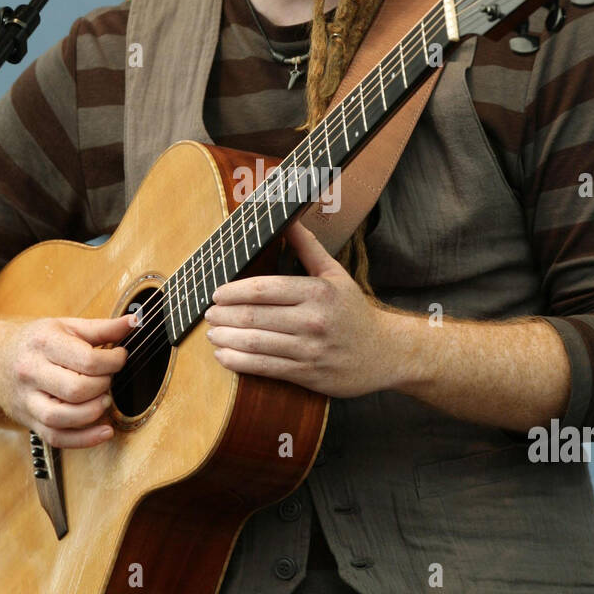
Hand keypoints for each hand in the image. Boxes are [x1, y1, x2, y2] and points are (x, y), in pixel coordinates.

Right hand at [0, 313, 135, 447]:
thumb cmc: (33, 341)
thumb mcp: (65, 326)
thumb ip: (102, 328)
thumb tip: (134, 323)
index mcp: (43, 343)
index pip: (86, 360)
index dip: (113, 362)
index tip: (120, 357)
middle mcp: (31, 372)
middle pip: (76, 390)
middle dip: (103, 386)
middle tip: (109, 378)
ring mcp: (27, 400)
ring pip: (63, 417)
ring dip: (94, 412)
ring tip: (105, 400)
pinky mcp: (28, 420)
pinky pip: (56, 438)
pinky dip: (84, 440)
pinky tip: (104, 431)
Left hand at [203, 220, 392, 397]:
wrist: (385, 352)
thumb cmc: (354, 310)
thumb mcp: (335, 274)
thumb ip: (308, 247)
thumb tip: (288, 218)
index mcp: (317, 291)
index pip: (264, 289)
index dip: (234, 292)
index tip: (217, 294)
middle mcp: (313, 320)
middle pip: (255, 316)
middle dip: (223, 316)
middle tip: (208, 314)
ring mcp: (310, 349)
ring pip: (255, 343)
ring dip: (226, 339)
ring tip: (212, 334)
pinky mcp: (308, 374)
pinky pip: (265, 368)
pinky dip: (238, 362)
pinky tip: (224, 356)